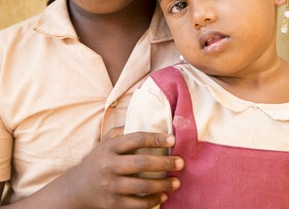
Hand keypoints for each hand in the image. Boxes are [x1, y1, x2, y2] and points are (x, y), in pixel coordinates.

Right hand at [65, 129, 183, 208]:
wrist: (76, 188)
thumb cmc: (97, 160)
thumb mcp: (104, 142)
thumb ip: (121, 131)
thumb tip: (143, 120)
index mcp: (110, 147)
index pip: (136, 139)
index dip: (155, 138)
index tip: (172, 139)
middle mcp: (109, 165)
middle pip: (142, 163)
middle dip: (165, 163)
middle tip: (181, 162)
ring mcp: (111, 186)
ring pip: (142, 186)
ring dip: (163, 184)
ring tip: (177, 181)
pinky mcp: (113, 204)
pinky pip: (137, 204)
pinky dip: (153, 201)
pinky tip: (163, 196)